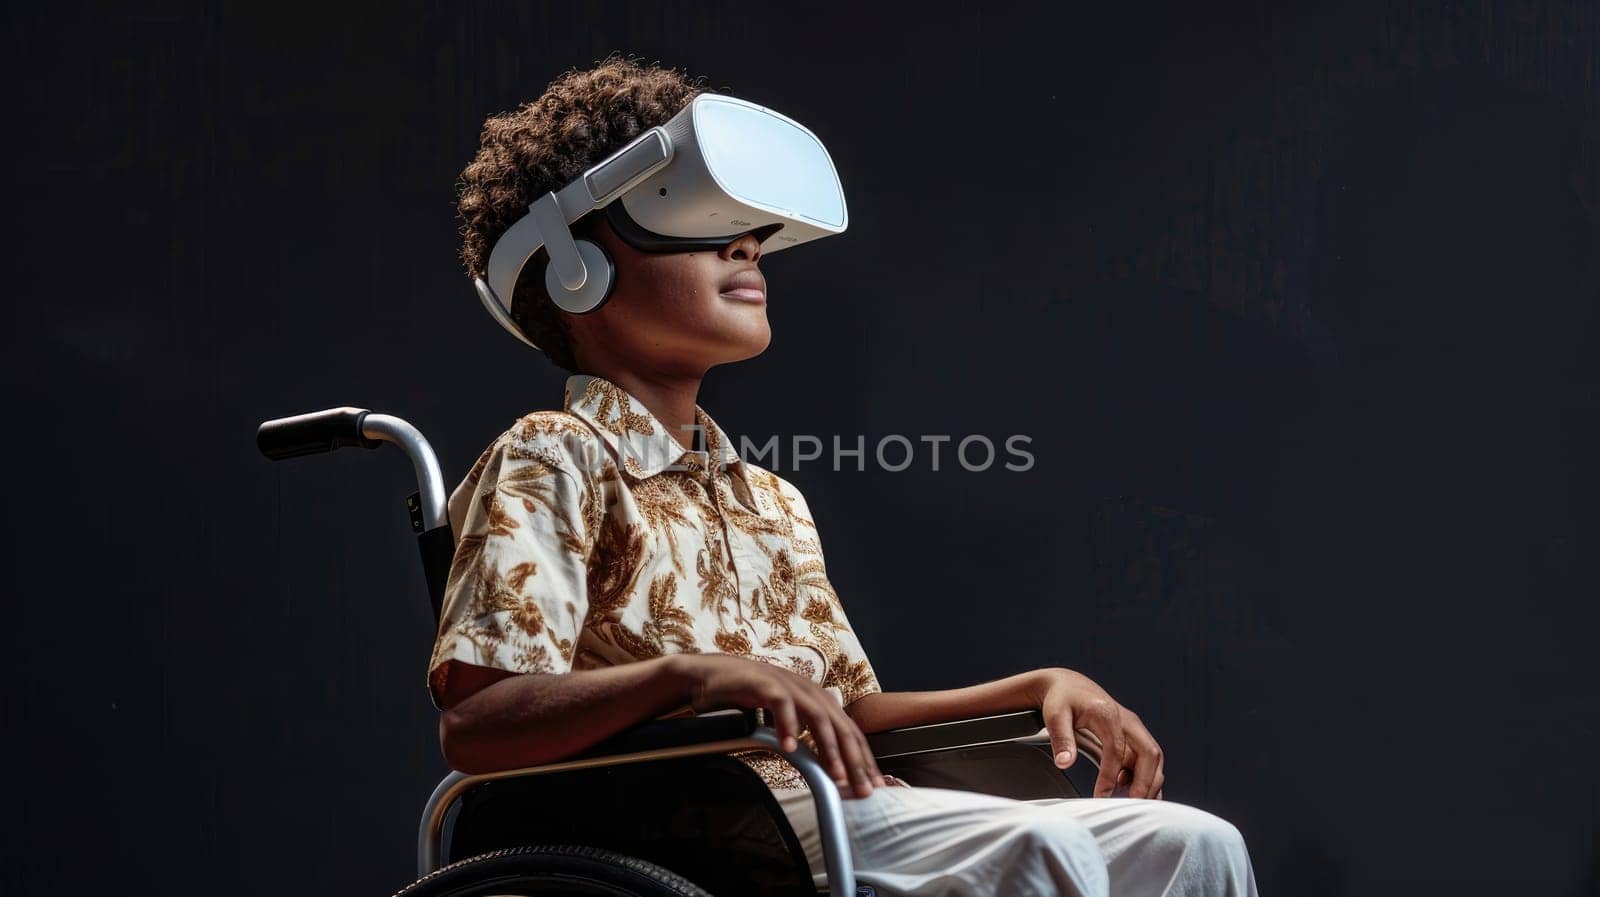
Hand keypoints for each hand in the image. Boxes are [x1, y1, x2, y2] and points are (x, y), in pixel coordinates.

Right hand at [672, 654, 886, 797]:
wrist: (713, 675)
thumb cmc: (749, 697)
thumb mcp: (786, 716)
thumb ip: (807, 731)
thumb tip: (829, 759)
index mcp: (817, 699)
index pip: (849, 731)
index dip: (863, 759)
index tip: (873, 786)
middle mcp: (809, 691)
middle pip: (841, 727)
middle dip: (855, 760)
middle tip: (862, 789)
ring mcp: (788, 685)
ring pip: (818, 717)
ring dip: (829, 748)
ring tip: (836, 775)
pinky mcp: (764, 683)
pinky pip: (781, 705)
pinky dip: (788, 726)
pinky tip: (790, 748)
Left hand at [1028, 667, 1164, 799]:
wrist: (1068, 686)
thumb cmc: (1061, 699)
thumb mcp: (1055, 715)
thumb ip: (1061, 739)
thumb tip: (1064, 764)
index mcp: (1108, 714)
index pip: (1117, 750)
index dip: (1111, 776)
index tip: (1101, 796)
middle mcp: (1127, 720)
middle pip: (1149, 753)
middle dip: (1145, 780)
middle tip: (1131, 804)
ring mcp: (1132, 728)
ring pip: (1153, 757)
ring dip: (1149, 781)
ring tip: (1133, 802)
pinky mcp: (1132, 736)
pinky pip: (1147, 759)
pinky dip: (1147, 776)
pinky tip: (1133, 792)